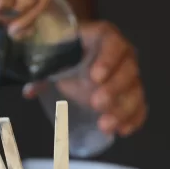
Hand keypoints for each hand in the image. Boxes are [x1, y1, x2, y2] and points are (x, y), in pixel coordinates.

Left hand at [25, 22, 146, 136]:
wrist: (77, 57)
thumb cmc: (67, 52)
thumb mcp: (55, 55)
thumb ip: (43, 69)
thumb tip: (30, 91)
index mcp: (104, 37)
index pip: (113, 43)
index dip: (107, 59)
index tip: (94, 77)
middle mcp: (124, 55)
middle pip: (128, 70)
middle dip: (114, 88)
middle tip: (96, 103)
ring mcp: (130, 76)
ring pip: (135, 91)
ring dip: (122, 109)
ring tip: (105, 126)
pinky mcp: (131, 95)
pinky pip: (139, 107)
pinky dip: (134, 119)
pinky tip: (122, 131)